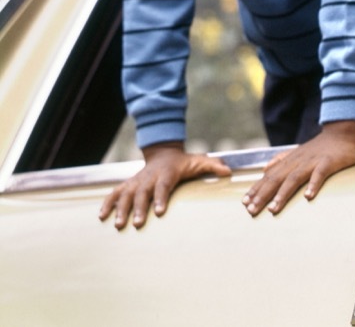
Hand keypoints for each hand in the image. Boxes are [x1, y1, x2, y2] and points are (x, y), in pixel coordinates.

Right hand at [98, 142, 231, 229]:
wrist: (163, 153)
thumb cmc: (183, 163)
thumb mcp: (199, 161)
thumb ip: (213, 166)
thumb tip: (229, 172)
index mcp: (167, 173)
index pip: (163, 186)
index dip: (161, 198)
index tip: (159, 212)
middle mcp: (149, 177)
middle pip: (142, 193)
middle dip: (137, 208)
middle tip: (136, 223)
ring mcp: (136, 181)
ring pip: (125, 194)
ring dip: (120, 209)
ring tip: (117, 225)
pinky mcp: (127, 185)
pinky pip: (114, 193)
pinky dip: (107, 203)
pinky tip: (101, 217)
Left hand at [242, 120, 354, 216]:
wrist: (342, 132)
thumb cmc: (320, 146)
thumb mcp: (298, 151)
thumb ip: (281, 160)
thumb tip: (265, 169)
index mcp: (290, 160)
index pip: (269, 176)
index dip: (256, 189)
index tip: (244, 203)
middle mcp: (298, 161)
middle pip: (277, 179)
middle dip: (263, 195)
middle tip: (251, 211)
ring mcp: (312, 161)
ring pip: (294, 178)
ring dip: (282, 194)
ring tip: (273, 209)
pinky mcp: (328, 162)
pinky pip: (320, 174)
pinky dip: (313, 185)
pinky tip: (308, 197)